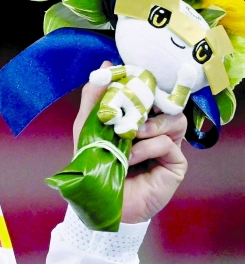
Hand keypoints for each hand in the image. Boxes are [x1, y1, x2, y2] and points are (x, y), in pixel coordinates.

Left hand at [73, 62, 187, 224]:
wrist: (99, 198)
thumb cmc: (95, 162)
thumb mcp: (88, 125)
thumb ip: (94, 97)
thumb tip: (105, 65)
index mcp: (140, 117)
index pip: (152, 92)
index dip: (143, 83)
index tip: (127, 78)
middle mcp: (158, 130)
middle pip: (169, 102)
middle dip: (148, 102)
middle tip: (130, 106)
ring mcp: (169, 147)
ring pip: (174, 120)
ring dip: (147, 126)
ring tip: (128, 136)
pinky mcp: (175, 165)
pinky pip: (168, 144)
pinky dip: (146, 148)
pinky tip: (131, 157)